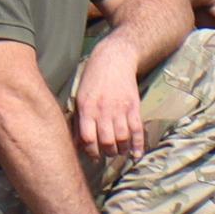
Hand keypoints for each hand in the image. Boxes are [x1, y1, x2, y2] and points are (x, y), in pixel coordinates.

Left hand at [74, 44, 145, 160]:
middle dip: (107, 152)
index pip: (88, 139)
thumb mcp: (80, 97)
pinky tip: (136, 154)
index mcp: (87, 109)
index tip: (93, 156)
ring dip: (120, 150)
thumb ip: (78, 121)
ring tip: (118, 151)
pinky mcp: (133, 106)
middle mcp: (104, 111)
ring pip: (122, 138)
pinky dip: (138, 144)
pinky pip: (137, 130)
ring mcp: (120, 109)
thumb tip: (76, 144)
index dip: (90, 152)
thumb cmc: (93, 78)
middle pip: (107, 142)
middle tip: (107, 153)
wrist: (115, 58)